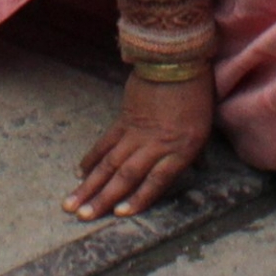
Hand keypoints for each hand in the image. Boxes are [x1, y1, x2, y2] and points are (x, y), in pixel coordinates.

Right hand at [66, 73, 211, 219]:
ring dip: (90, 184)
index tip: (119, 214)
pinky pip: (105, 142)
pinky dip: (92, 158)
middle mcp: (156, 144)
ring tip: (72, 202)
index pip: (157, 180)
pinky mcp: (123, 118)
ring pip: (110, 162)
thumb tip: (199, 169)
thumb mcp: (204, 126)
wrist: (175, 59)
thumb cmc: (196, 93)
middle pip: (126, 175)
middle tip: (83, 216)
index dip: (139, 198)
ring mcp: (136, 132)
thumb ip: (196, 152)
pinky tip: (80, 173)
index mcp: (180, 149)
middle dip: (103, 198)